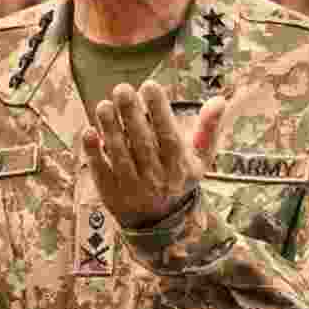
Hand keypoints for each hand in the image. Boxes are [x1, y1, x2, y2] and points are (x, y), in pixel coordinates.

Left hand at [83, 81, 224, 229]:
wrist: (160, 222)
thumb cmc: (179, 177)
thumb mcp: (200, 158)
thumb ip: (209, 129)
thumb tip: (219, 101)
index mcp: (179, 166)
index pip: (169, 136)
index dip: (159, 111)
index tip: (150, 86)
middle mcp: (156, 178)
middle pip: (142, 143)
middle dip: (131, 115)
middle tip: (122, 88)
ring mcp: (132, 187)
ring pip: (120, 155)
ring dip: (111, 129)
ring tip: (104, 105)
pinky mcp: (111, 193)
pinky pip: (101, 172)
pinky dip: (94, 153)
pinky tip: (88, 131)